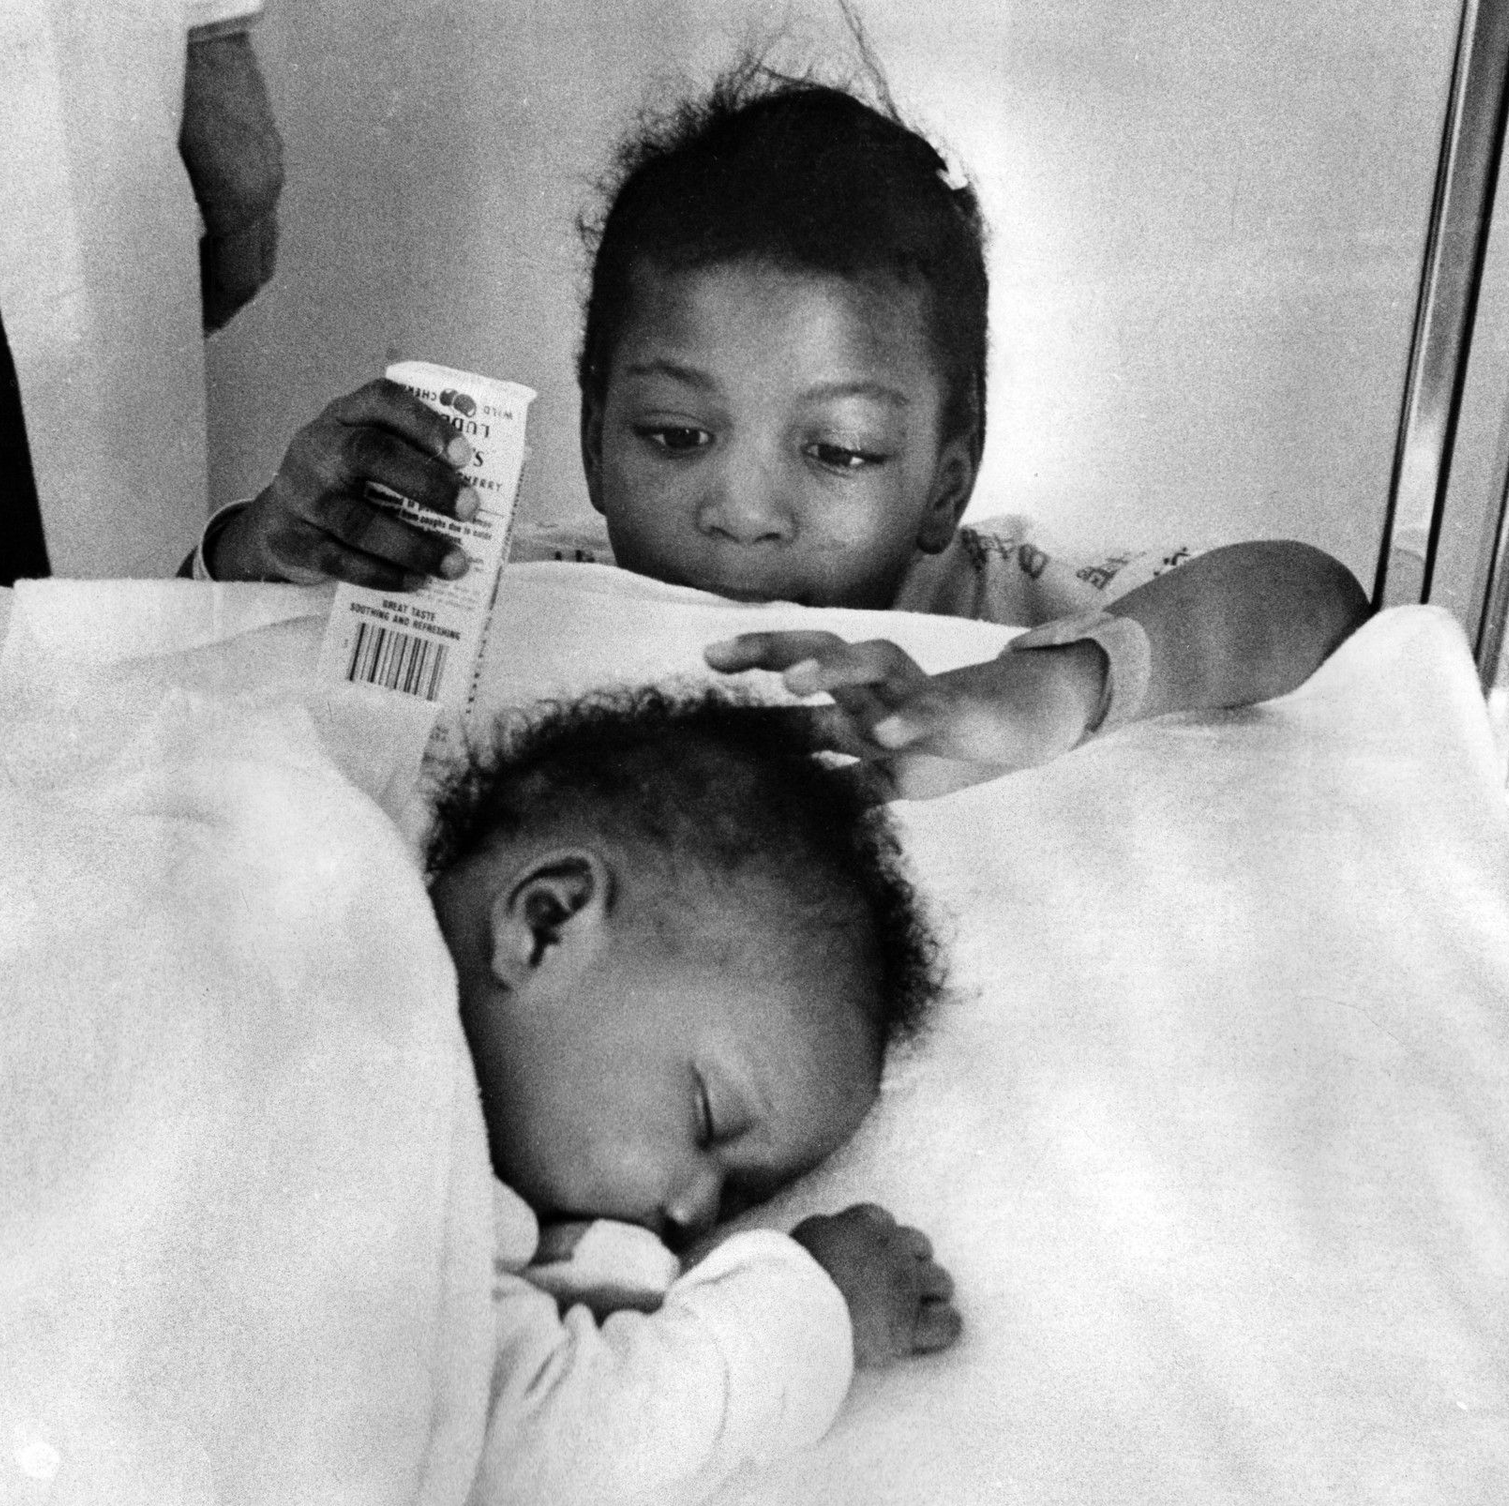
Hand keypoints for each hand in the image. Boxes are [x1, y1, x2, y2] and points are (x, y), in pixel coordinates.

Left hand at [179, 31, 284, 331]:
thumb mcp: (149, 160)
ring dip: (237, 256)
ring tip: (204, 270)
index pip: (237, 278)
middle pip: (258, 261)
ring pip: (262, 228)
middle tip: (202, 312)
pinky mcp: (261, 130)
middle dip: (231, 293)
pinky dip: (239, 223)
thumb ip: (158, 216)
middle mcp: (266, 183)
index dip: (216, 310)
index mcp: (243, 199)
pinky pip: (259, 196)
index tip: (196, 331)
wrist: (191, 7)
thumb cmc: (164, 81)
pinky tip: (209, 217)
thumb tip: (161, 262)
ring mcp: (269, 155)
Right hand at [212, 380, 479, 588]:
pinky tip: (417, 581)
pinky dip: (382, 574)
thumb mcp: (372, 462)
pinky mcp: (291, 541)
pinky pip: (339, 560)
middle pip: (369, 454)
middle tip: (470, 509)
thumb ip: (415, 464)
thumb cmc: (350, 487)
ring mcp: (301, 495)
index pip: (382, 400)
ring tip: (455, 564)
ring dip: (413, 545)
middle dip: (426, 482)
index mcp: (346, 417)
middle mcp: (318, 448)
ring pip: (358, 519)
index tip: (465, 454)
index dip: (424, 422)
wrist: (280, 526)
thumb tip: (483, 498)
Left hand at [704, 630, 1105, 798]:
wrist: (1032, 724)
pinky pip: (933, 710)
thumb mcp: (885, 775)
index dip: (751, 671)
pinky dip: (909, 718)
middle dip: (770, 647)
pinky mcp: (962, 712)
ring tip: (794, 682)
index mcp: (858, 700)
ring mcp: (919, 695)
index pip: (796, 678)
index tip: (701, 665)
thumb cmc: (951, 744)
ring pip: (873, 664)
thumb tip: (786, 814)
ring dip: (833, 670)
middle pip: (820, 650)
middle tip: (716, 654)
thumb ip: (840, 786)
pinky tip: (886, 733)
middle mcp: (881, 689)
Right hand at [791, 1204, 959, 1367]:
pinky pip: (948, 1324)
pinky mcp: (911, 1325)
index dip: (881, 1240)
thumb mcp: (804, 1238)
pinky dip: (944, 1327)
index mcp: (860, 1224)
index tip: (871, 1257)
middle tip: (895, 1286)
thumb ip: (823, 1235)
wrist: (796, 1310)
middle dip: (912, 1264)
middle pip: (920, 1246)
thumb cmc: (789, 1275)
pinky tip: (932, 1333)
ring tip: (914, 1310)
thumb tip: (823, 1242)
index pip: (883, 1221)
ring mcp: (906, 1285)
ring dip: (930, 1293)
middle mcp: (890, 1248)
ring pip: (941, 1280)